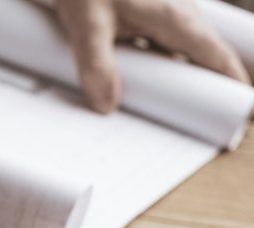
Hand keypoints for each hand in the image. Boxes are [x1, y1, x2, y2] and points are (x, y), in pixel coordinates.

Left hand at [54, 0, 249, 112]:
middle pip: (200, 55)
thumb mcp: (87, 24)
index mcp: (175, 17)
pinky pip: (159, 41)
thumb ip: (96, 65)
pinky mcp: (145, 9)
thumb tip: (107, 106)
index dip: (231, 80)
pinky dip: (155, 61)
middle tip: (196, 118)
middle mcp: (178, 12)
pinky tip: (135, 76)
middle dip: (201, 85)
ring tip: (165, 105)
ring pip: (178, 48)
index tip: (242, 106)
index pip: (216, 54)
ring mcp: (164, 9)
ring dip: (174, 74)